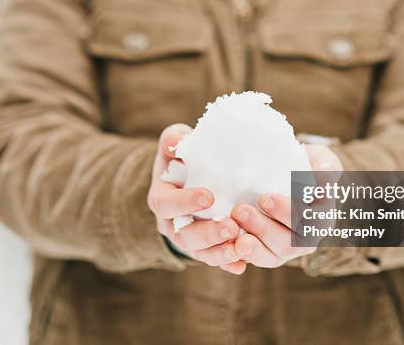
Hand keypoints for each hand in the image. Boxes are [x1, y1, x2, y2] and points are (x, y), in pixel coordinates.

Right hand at [148, 124, 246, 274]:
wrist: (188, 182)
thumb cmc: (182, 160)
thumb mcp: (174, 146)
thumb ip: (174, 140)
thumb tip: (178, 140)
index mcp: (162, 198)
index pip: (167, 204)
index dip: (185, 202)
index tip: (208, 196)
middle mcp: (171, 224)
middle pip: (185, 236)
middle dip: (208, 233)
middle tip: (231, 226)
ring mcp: (189, 240)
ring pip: (200, 252)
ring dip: (220, 252)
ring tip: (240, 247)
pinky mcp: (206, 249)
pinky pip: (215, 260)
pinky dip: (228, 262)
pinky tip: (242, 264)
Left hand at [230, 144, 342, 267]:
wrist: (282, 177)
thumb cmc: (304, 166)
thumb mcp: (319, 159)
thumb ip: (326, 165)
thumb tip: (325, 170)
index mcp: (323, 218)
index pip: (311, 222)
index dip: (288, 213)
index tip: (265, 197)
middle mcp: (307, 240)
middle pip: (290, 243)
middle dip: (264, 228)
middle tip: (242, 208)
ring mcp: (286, 250)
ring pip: (272, 255)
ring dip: (252, 241)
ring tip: (235, 221)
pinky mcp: (267, 254)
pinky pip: (256, 259)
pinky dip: (242, 252)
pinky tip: (228, 240)